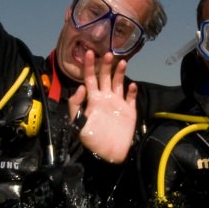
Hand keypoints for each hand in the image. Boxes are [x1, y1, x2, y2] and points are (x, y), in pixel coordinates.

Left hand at [66, 49, 137, 163]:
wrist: (108, 154)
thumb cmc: (91, 140)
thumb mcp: (77, 123)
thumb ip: (76, 105)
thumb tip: (81, 86)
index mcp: (93, 99)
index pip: (90, 79)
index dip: (89, 66)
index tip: (89, 53)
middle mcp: (105, 98)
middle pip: (105, 77)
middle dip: (106, 65)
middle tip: (107, 53)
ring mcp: (118, 103)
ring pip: (119, 83)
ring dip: (120, 73)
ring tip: (122, 62)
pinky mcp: (129, 111)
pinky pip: (131, 98)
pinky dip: (132, 91)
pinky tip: (132, 86)